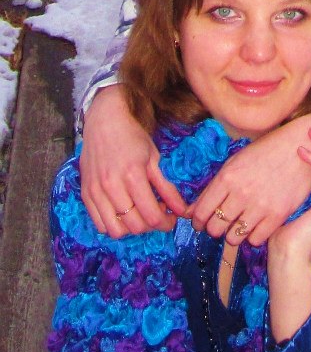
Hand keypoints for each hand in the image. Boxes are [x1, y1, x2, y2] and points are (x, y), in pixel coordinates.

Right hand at [80, 85, 187, 236]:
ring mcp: (96, 191)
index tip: (172, 218)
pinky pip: (99, 224)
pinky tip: (123, 212)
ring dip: (132, 228)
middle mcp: (112, 186)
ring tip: (140, 213)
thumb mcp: (154, 159)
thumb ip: (167, 188)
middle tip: (158, 212)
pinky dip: (114, 225)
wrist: (103, 121)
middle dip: (152, 225)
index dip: (166, 223)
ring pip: (116, 231)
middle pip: (135, 226)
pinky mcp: (86, 194)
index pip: (151, 216)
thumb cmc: (132, 137)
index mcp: (132, 175)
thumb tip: (183, 212)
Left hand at [189, 103, 310, 245]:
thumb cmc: (265, 152)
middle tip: (221, 225)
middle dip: (215, 229)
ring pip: (234, 238)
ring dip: (233, 235)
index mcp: (227, 177)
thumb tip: (191, 211)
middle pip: (215, 228)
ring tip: (239, 227)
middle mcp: (241, 193)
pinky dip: (253, 237)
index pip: (201, 212)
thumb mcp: (234, 163)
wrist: (299, 145)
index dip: (197, 222)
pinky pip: (256, 240)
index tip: (200, 224)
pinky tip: (255, 227)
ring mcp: (260, 205)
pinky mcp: (278, 214)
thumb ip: (212, 188)